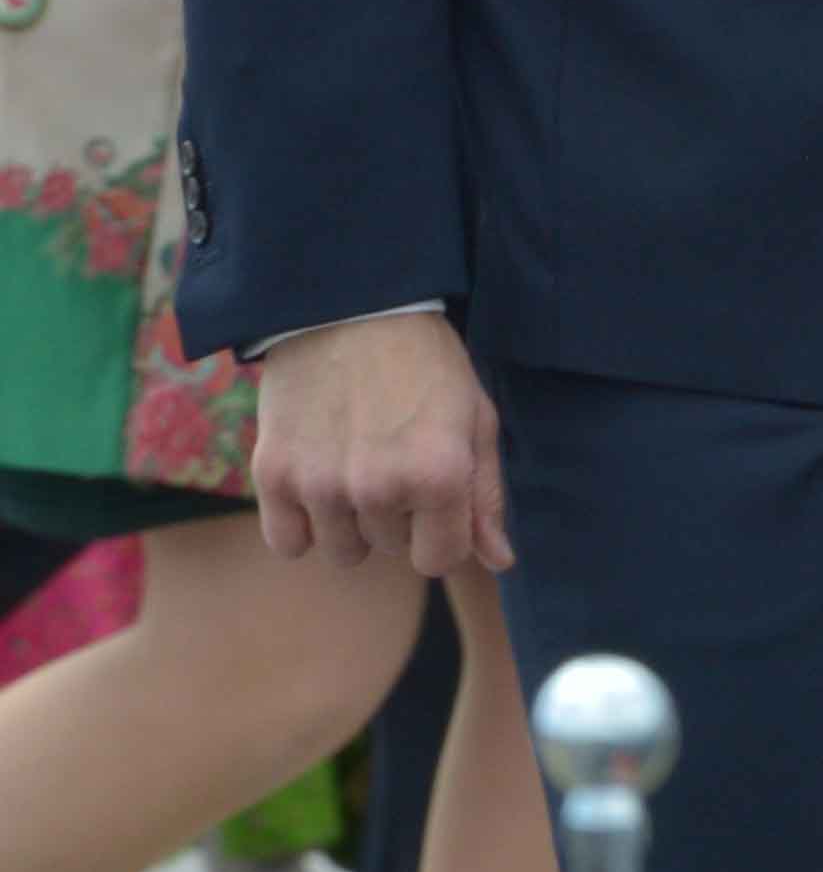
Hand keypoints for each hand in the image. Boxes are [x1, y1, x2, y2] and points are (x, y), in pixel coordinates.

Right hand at [250, 311, 506, 575]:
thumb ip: (486, 496)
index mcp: (439, 474)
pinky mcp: (274, 476)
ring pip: (342, 551)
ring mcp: (321, 485)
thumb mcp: (475, 419)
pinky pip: (288, 543)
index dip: (442, 533)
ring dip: (353, 521)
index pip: (439, 559)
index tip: (436, 498)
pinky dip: (302, 524)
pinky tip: (318, 482)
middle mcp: (379, 488)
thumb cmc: (426, 364)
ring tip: (358, 465)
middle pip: (391, 549)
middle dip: (400, 514)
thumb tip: (499, 562)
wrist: (350, 310)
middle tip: (395, 457)